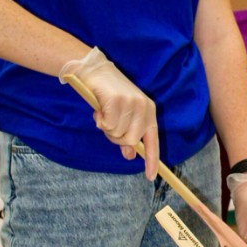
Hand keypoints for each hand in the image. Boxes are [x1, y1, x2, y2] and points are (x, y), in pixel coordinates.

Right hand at [60, 47, 158, 178]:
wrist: (94, 70)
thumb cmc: (108, 94)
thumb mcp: (122, 115)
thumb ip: (127, 134)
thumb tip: (131, 155)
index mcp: (149, 110)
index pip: (152, 140)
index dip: (152, 160)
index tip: (151, 177)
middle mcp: (144, 107)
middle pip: (130, 141)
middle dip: (115, 138)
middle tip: (107, 124)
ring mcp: (131, 103)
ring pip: (117, 134)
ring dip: (106, 128)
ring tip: (103, 113)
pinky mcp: (117, 100)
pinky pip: (107, 125)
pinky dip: (100, 121)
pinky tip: (98, 110)